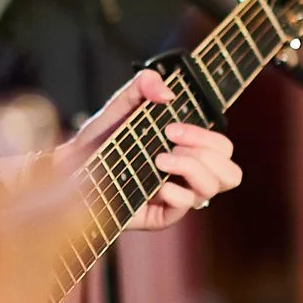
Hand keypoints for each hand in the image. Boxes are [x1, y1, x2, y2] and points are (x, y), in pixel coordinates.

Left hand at [58, 68, 241, 231]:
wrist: (71, 164)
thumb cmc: (101, 138)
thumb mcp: (121, 105)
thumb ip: (142, 87)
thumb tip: (166, 90)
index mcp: (188, 150)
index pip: (222, 148)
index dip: (205, 136)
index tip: (171, 127)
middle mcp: (187, 176)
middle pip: (231, 173)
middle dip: (206, 153)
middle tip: (169, 142)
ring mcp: (176, 197)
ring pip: (213, 189)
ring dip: (192, 169)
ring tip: (159, 160)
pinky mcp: (159, 215)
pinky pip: (185, 208)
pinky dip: (176, 194)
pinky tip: (156, 185)